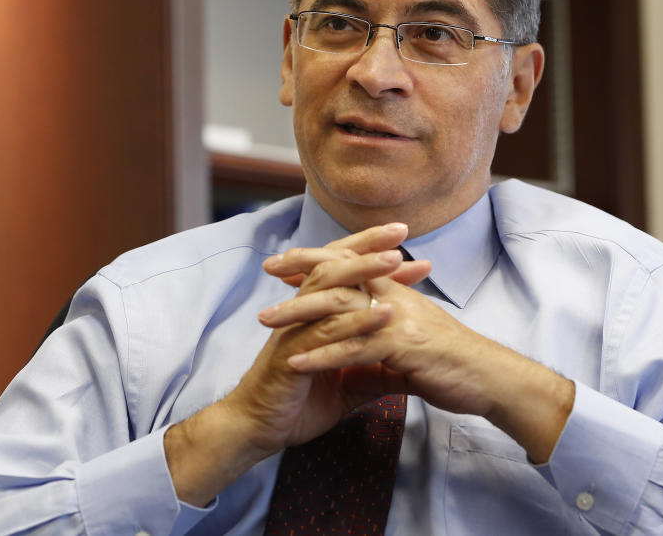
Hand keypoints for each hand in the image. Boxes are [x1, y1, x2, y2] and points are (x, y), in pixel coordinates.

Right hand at [165, 222, 426, 504]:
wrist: (257, 432)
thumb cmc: (296, 402)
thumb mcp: (345, 382)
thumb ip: (370, 367)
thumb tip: (402, 366)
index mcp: (315, 312)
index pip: (344, 271)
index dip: (372, 255)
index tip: (405, 242)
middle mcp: (304, 312)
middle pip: (335, 264)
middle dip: (369, 245)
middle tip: (401, 230)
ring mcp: (297, 329)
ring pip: (331, 289)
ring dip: (365, 272)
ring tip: (396, 260)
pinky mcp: (294, 354)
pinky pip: (328, 331)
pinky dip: (358, 320)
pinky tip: (385, 312)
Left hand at [260, 236, 575, 462]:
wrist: (489, 378)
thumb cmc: (454, 360)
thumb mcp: (416, 335)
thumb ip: (389, 329)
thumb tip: (367, 333)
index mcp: (397, 292)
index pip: (353, 265)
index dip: (320, 259)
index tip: (287, 260)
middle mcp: (395, 297)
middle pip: (341, 275)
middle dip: (302, 270)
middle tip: (268, 267)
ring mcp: (397, 320)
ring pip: (340, 309)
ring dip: (299, 313)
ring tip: (266, 320)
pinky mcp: (401, 347)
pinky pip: (354, 348)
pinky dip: (322, 355)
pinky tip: (295, 361)